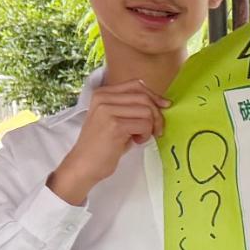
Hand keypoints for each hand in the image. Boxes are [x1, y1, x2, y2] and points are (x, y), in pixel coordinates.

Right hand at [47, 81, 167, 204]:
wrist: (84, 164)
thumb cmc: (103, 145)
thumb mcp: (115, 119)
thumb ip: (131, 108)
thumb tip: (160, 103)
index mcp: (102, 93)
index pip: (136, 85)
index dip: (153, 95)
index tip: (164, 106)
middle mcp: (103, 98)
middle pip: (144, 97)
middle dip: (157, 114)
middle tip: (156, 130)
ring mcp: (107, 110)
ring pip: (147, 111)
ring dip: (151, 127)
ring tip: (140, 137)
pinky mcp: (114, 125)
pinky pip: (144, 125)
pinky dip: (145, 135)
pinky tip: (135, 141)